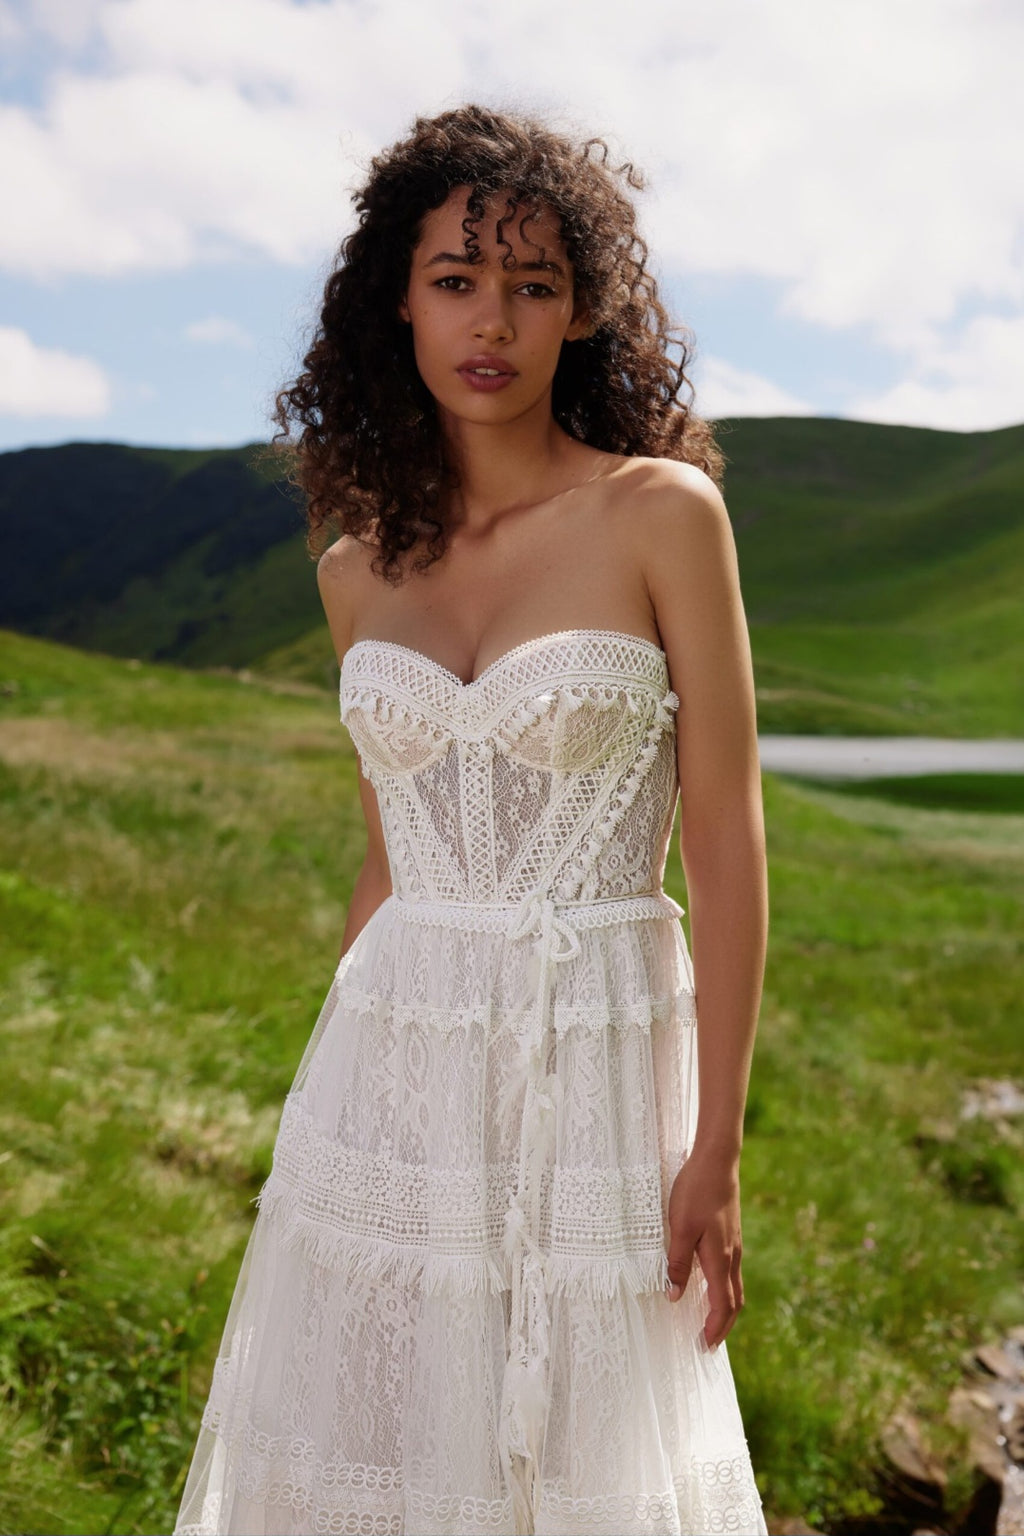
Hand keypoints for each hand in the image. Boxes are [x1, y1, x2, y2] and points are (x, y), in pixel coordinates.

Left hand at [665, 1148, 743, 1347]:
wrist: (717, 1161)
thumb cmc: (696, 1192)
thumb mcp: (680, 1228)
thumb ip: (677, 1263)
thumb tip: (674, 1296)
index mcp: (720, 1259)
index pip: (722, 1305)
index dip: (714, 1329)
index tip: (704, 1346)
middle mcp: (732, 1256)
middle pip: (734, 1302)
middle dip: (723, 1327)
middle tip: (708, 1343)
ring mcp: (734, 1244)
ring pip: (735, 1287)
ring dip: (725, 1309)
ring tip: (710, 1322)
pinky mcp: (731, 1234)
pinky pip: (731, 1272)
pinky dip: (724, 1290)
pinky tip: (710, 1285)